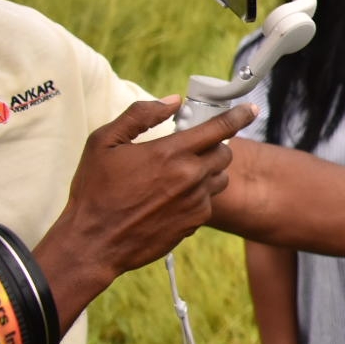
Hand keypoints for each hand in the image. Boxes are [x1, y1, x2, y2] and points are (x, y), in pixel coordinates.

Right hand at [38, 98, 254, 291]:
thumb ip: (140, 115)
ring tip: (178, 176)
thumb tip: (173, 101)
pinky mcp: (196, 222)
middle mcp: (190, 176)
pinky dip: (196, 196)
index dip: (238, 116)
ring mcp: (196, 201)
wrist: (94, 242)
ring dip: (207, 172)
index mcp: (170, 152)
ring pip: (220, 178)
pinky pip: (208, 201)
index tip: (250, 110)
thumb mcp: (104, 142)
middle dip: (213, 147)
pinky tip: (169, 199)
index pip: (219, 128)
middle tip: (190, 150)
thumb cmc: (95, 190)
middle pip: (225, 154)